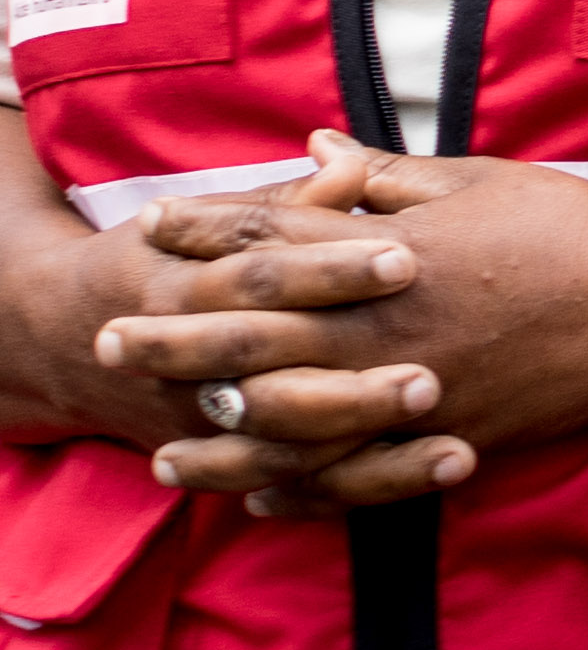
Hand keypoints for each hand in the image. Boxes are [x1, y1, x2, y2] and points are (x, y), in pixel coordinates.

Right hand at [0, 136, 443, 509]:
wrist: (71, 338)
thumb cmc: (165, 259)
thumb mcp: (205, 225)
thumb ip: (284, 202)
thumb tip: (345, 159)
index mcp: (184, 288)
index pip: (260, 277)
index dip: (329, 269)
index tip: (407, 258)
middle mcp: (191, 368)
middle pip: (275, 378)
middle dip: (353, 386)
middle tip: (433, 377)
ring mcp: (211, 424)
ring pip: (289, 450)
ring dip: (372, 454)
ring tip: (455, 446)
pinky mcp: (232, 464)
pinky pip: (298, 488)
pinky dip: (359, 490)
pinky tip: (432, 475)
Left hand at [96, 149, 587, 508]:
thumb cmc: (575, 233)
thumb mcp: (483, 183)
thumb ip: (388, 176)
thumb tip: (315, 153)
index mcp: (389, 255)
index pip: (273, 240)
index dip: (207, 229)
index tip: (154, 223)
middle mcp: (383, 328)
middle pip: (251, 337)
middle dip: (172, 339)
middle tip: (109, 339)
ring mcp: (408, 391)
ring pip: (287, 426)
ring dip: (216, 439)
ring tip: (159, 452)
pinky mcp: (440, 437)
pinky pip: (351, 478)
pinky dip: (297, 490)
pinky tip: (256, 495)